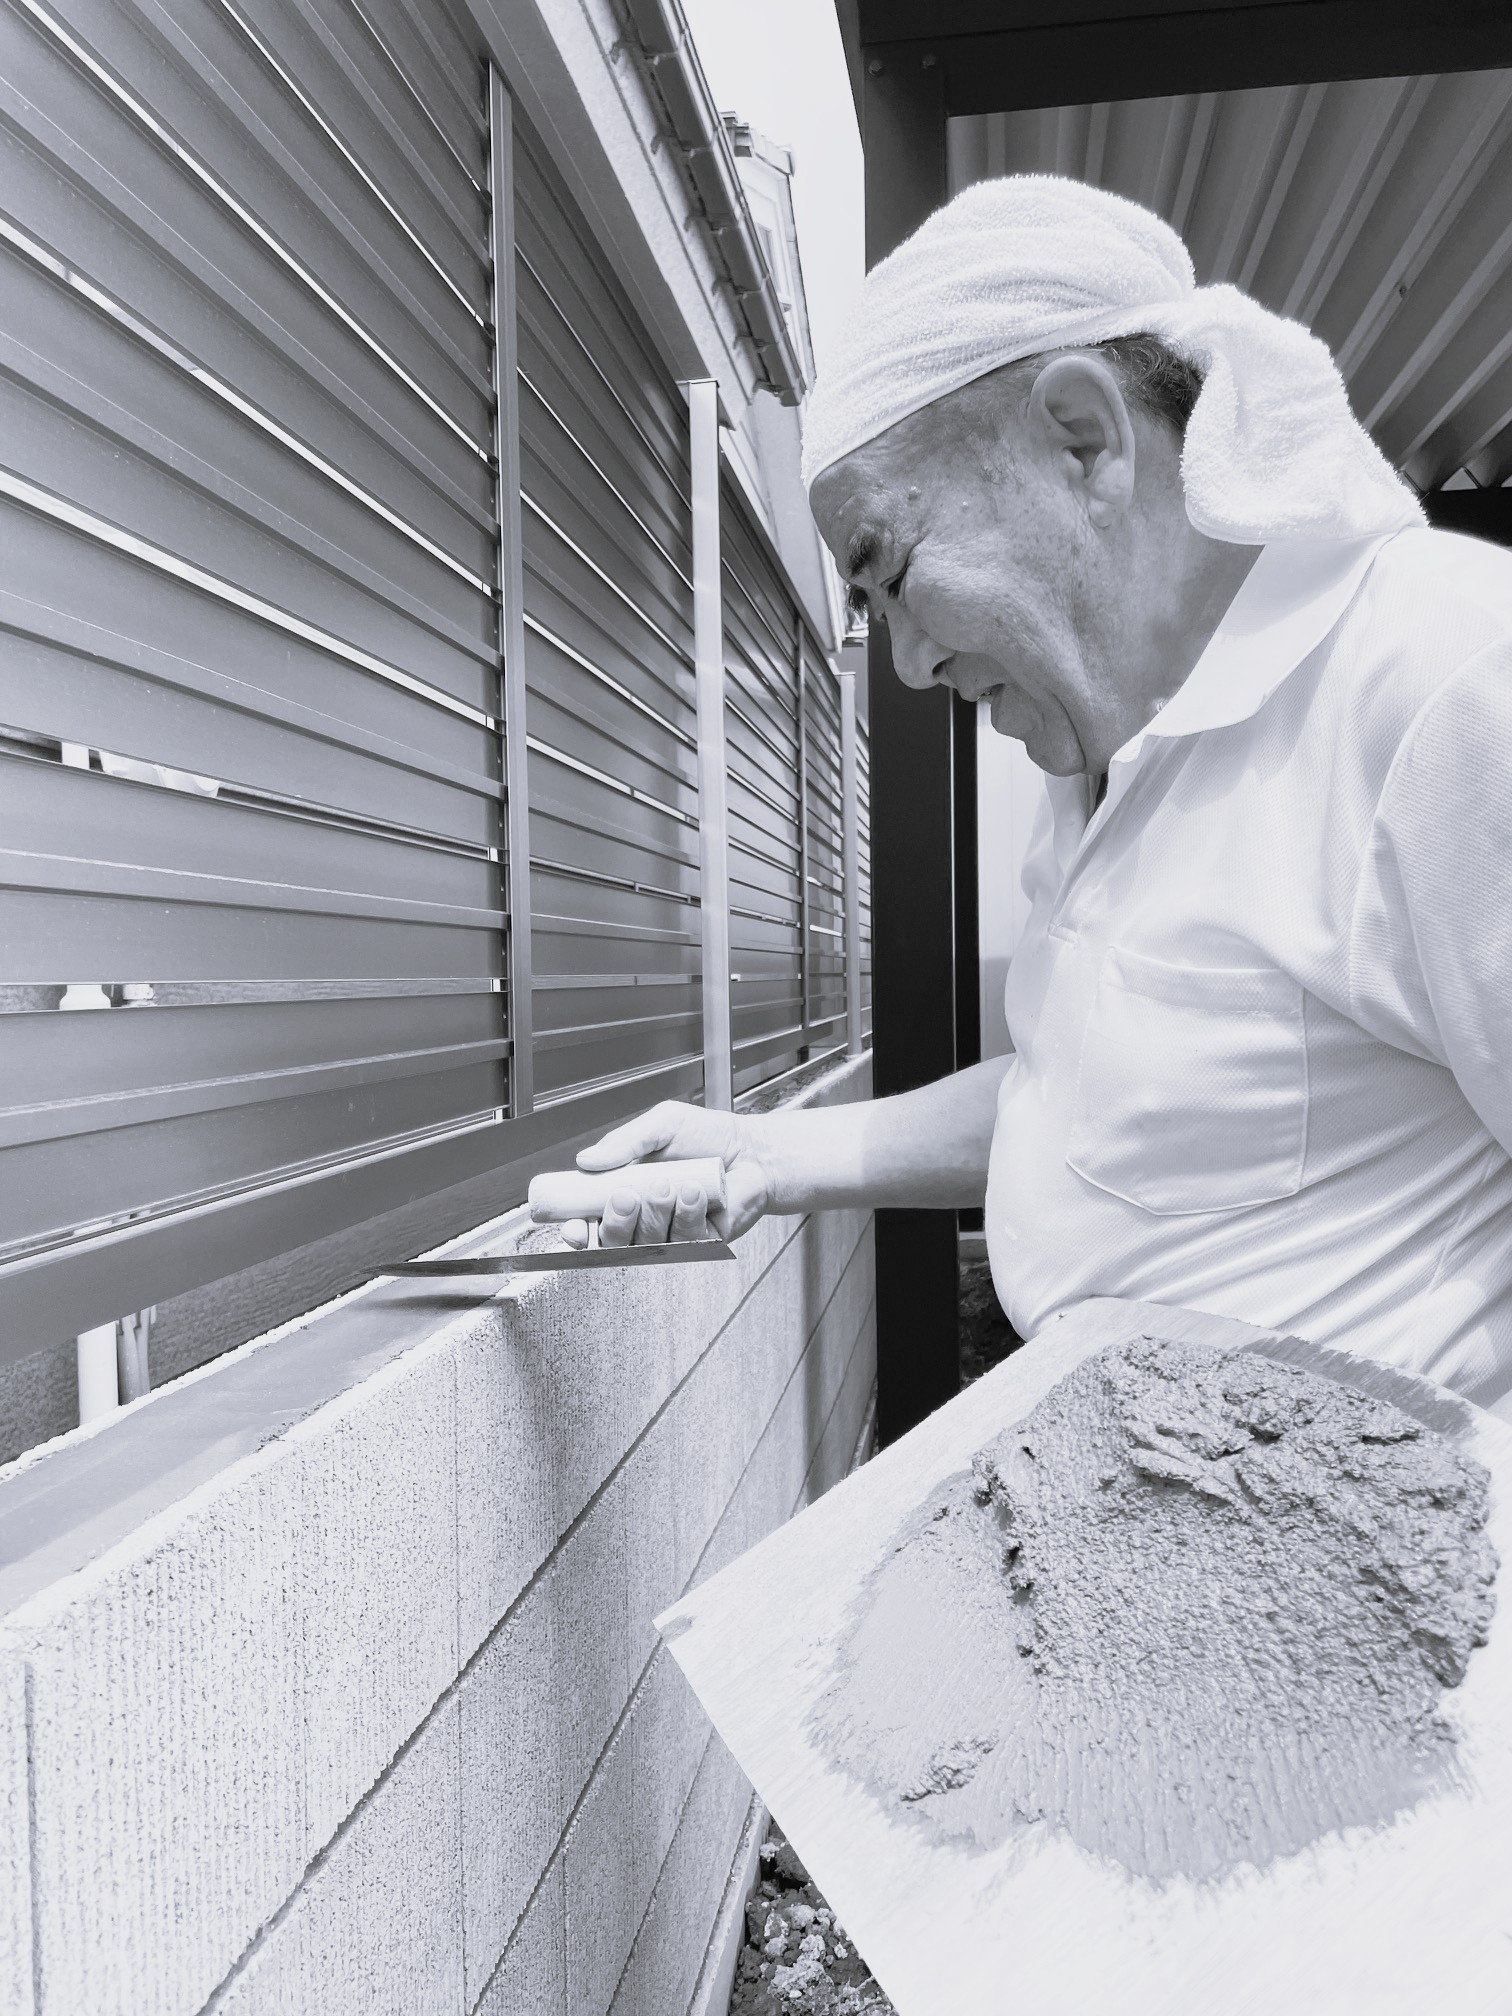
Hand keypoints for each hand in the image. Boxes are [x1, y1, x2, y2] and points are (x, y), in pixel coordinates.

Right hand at [532, 1101, 773, 1248]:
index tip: (572, 1226)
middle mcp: (645, 1218)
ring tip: (668, 1183)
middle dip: (615, 1222)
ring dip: (654, 1214)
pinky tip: (695, 1192)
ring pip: (647, 1243)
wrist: (752, 1148)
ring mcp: (672, 1233)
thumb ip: (623, 1142)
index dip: (577, 1231)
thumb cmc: (708, 1136)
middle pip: (613, 1241)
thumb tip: (586, 1160)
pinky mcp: (701, 1243)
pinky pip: (684, 1240)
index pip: (590, 1223)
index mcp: (625, 1192)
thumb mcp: (660, 1125)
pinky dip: (687, 1214)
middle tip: (625, 1196)